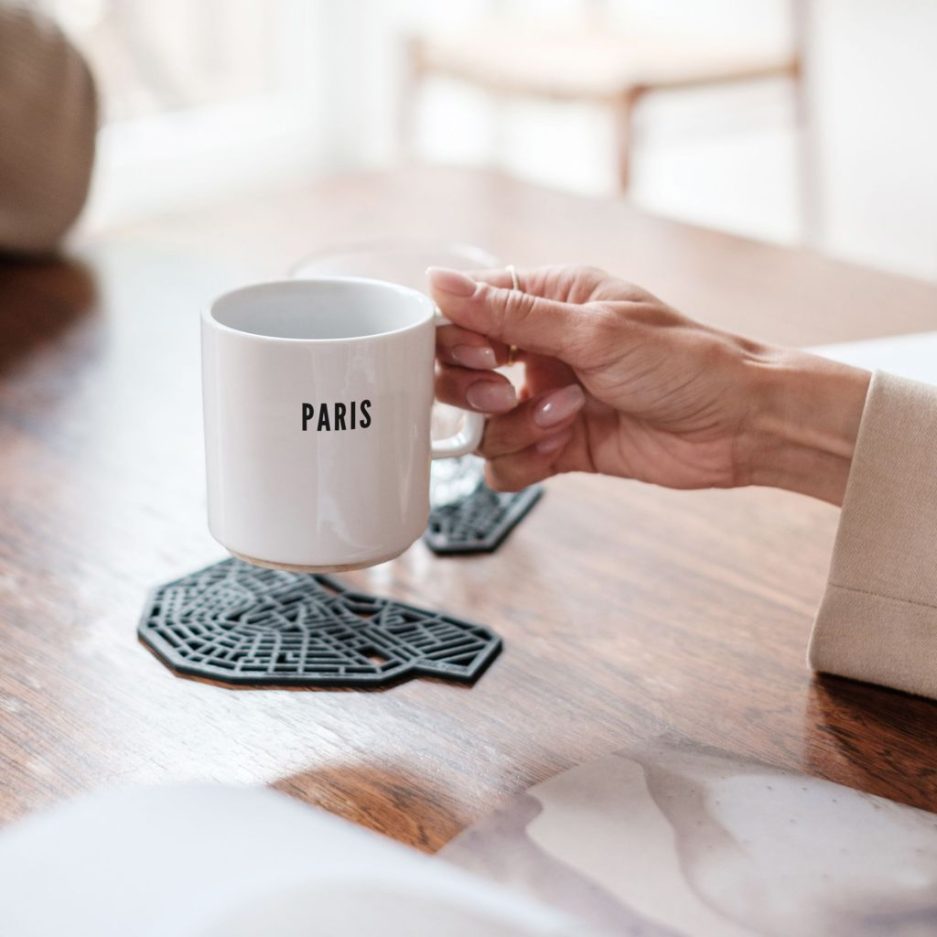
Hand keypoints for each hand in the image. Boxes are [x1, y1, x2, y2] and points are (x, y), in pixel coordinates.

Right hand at [430, 265, 870, 503]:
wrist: (739, 425)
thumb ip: (509, 314)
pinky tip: (565, 445)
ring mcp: (546, 400)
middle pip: (460, 373)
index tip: (484, 357)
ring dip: (516, 428)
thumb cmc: (684, 362)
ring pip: (482, 425)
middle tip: (513, 393)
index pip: (465, 313)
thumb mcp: (593, 331)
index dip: (456, 340)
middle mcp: (539, 350)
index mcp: (547, 302)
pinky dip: (526, 462)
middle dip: (479, 391)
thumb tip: (437, 281)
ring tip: (567, 417)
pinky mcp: (558, 445)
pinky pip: (506, 464)